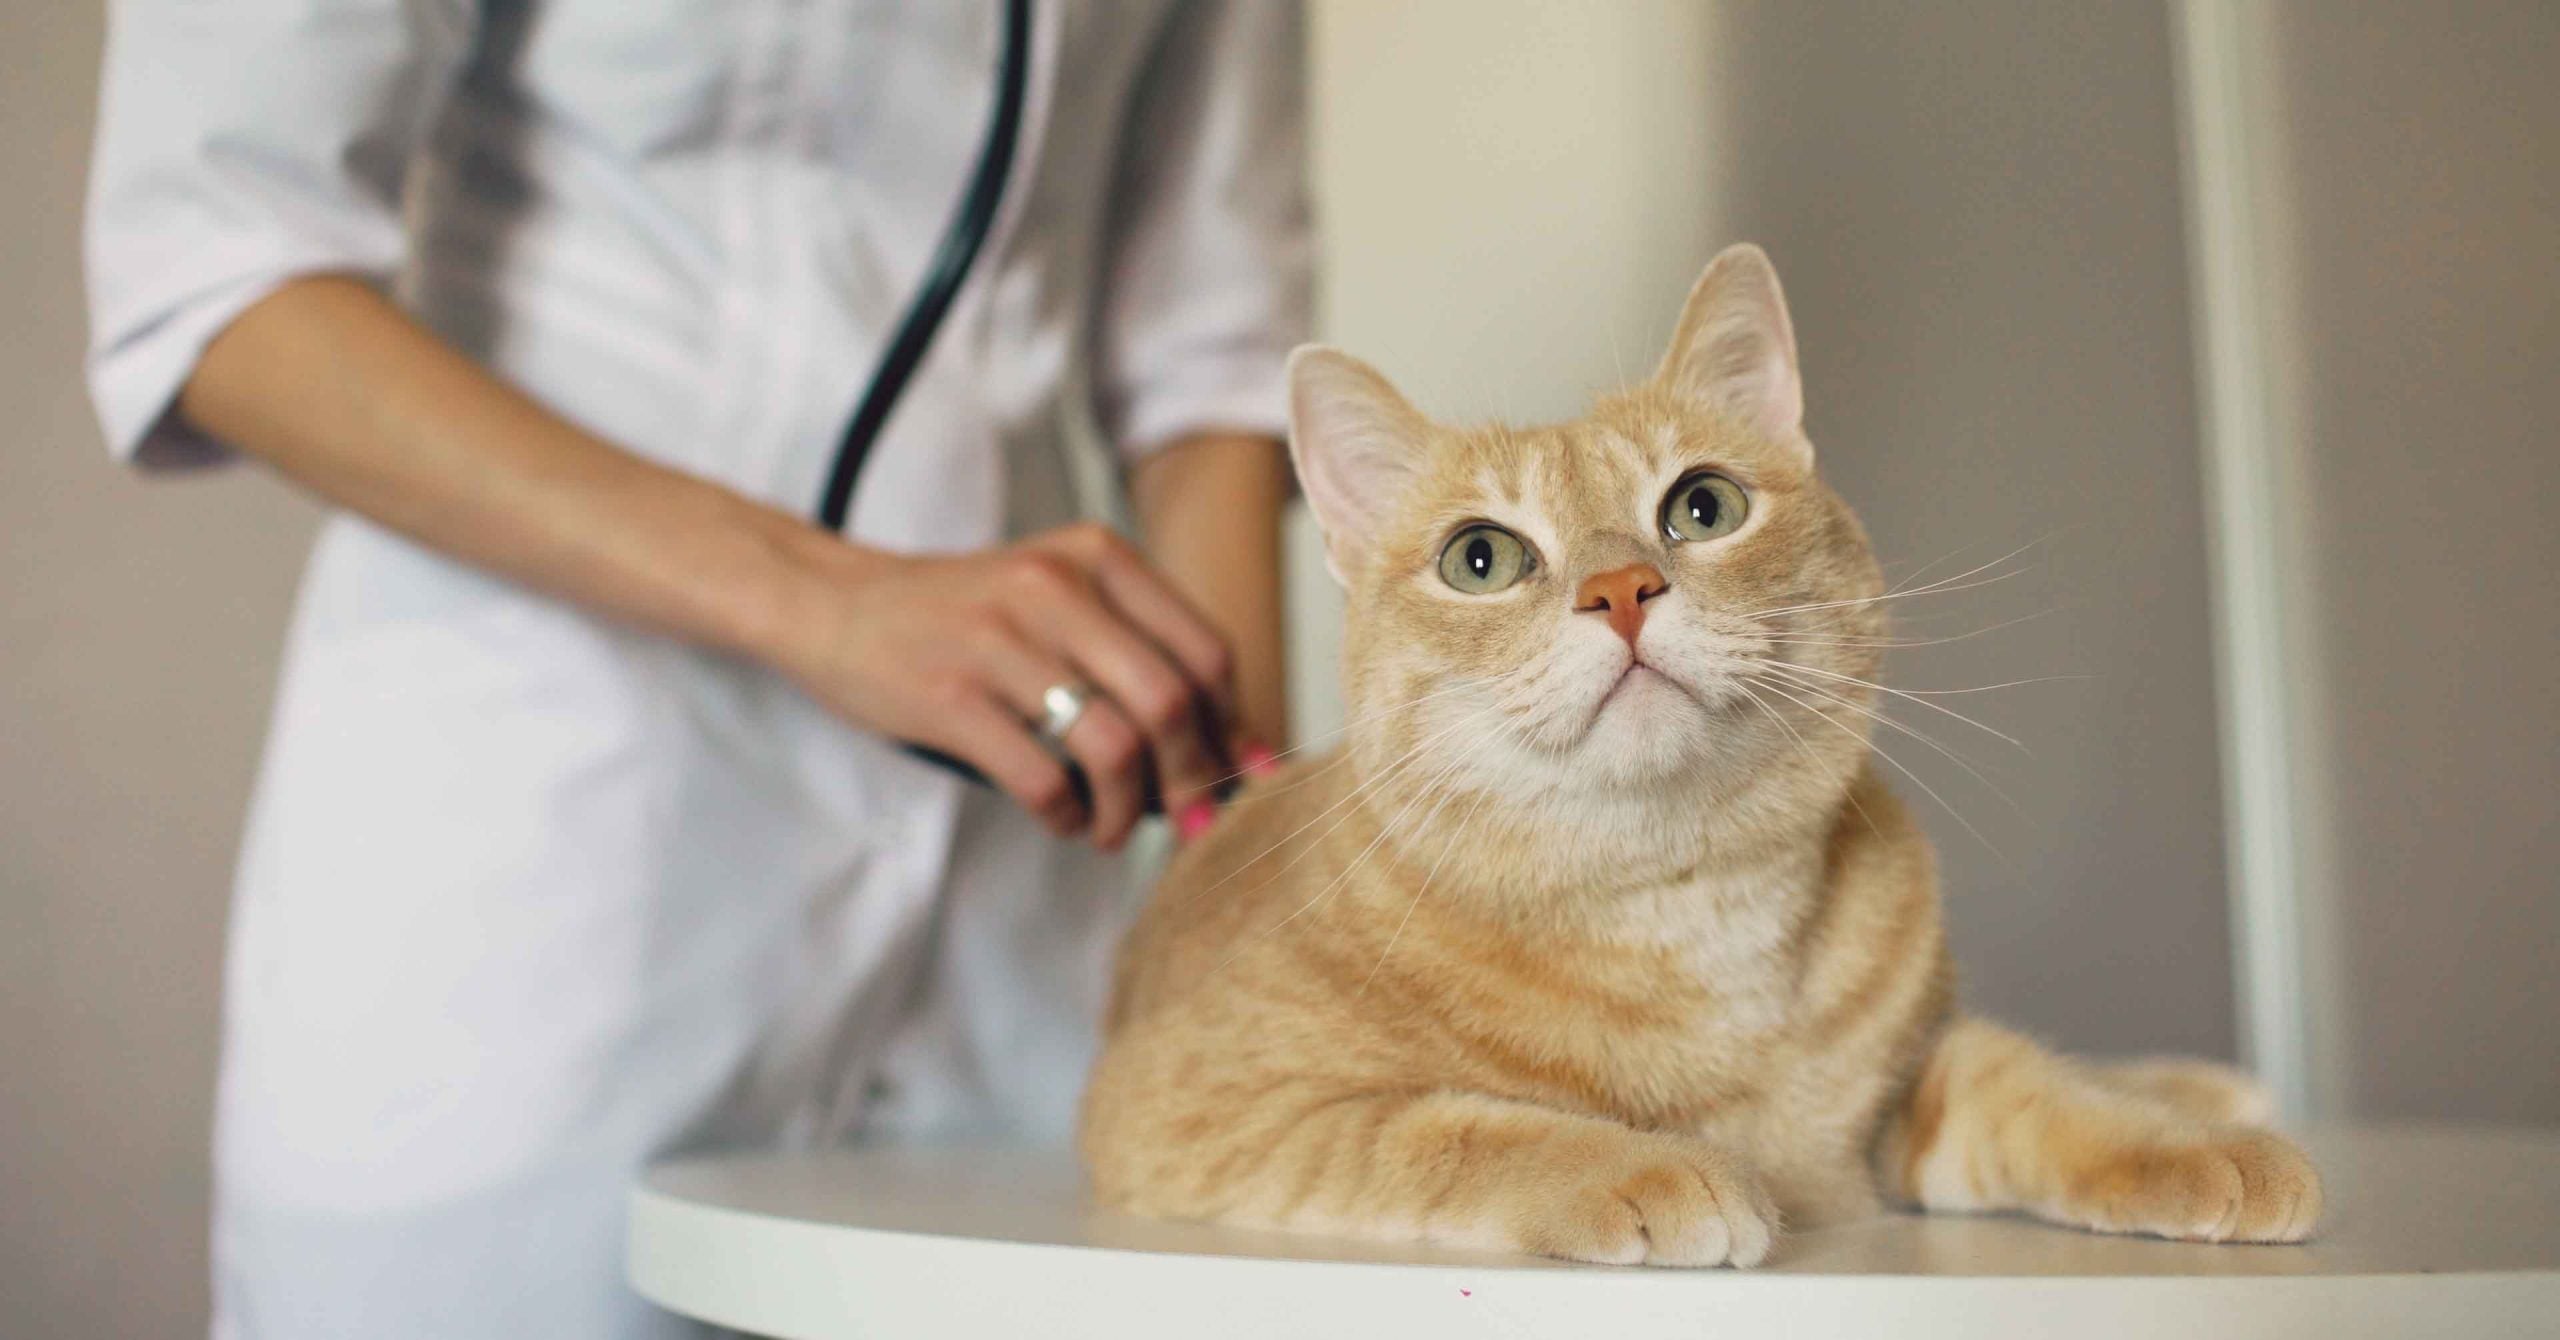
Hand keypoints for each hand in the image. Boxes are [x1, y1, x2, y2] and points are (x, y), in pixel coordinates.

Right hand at [768, 521, 1237, 849]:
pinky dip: (1067, 816)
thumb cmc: (969, 616)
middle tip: (1188, 822)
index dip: (1232, 727)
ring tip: (1110, 828)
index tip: (1236, 777)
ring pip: (1113, 747)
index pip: (1205, 652)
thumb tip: (1236, 752)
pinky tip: (1062, 820)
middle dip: (1193, 780)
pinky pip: (1041, 778)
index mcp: (1097, 556)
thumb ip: (1141, 655)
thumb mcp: (1060, 598)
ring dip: (1126, 810)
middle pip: (1170, 702)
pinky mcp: (950, 696)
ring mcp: (999, 640)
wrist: (837, 605)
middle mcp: (1054, 586)